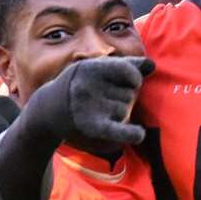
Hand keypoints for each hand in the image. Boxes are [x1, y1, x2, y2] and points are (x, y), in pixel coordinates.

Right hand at [24, 56, 153, 146]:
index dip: (134, 78)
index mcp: (91, 68)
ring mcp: (88, 108)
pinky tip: (138, 134)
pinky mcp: (90, 127)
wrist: (48, 108)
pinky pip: (116, 131)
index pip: (127, 71)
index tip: (132, 82)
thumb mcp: (96, 68)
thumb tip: (152, 65)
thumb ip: (125, 65)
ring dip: (119, 112)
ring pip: (125, 111)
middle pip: (128, 95)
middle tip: (103, 98)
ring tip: (100, 109)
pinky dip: (130, 133)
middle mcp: (88, 87)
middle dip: (122, 97)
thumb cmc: (80, 84)